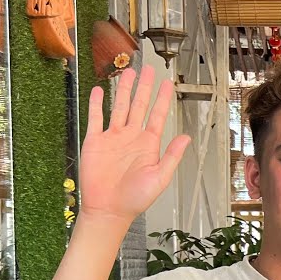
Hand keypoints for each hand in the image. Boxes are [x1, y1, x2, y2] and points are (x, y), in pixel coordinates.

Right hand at [79, 65, 190, 223]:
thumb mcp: (160, 177)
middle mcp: (131, 137)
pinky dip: (96, 103)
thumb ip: (172, 156)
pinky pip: (95, 118)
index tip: (168, 83)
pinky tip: (97, 90)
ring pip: (118, 107)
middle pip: (139, 105)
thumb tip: (186, 137)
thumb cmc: (135, 199)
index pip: (158, 115)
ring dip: (123, 90)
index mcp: (149, 144)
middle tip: (148, 69)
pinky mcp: (95, 141)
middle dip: (144, 87)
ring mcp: (113, 138)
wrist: (109, 210)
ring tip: (127, 73)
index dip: (163, 99)